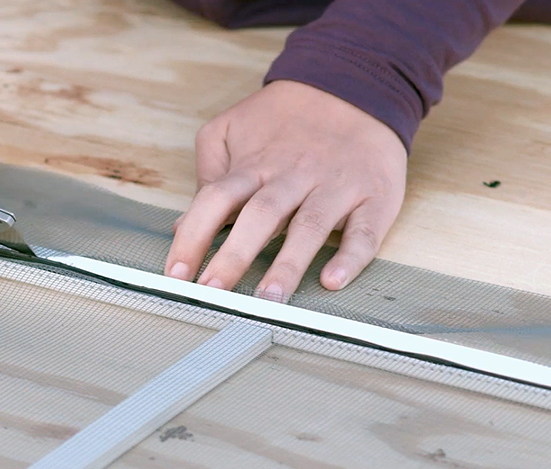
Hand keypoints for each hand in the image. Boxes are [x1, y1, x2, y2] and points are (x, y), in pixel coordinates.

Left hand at [165, 80, 406, 300]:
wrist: (356, 86)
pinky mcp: (374, 198)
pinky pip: (364, 231)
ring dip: (288, 264)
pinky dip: (350, 257)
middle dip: (234, 256)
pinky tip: (332, 281)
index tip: (176, 273)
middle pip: (260, 216)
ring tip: (269, 299)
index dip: (193, 236)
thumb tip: (182, 226)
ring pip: (309, 227)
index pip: (215, 200)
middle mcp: (293, 177)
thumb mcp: (232, 129)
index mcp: (254, 164)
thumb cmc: (286, 120)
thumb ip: (208, 174)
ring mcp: (335, 188)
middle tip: (213, 293)